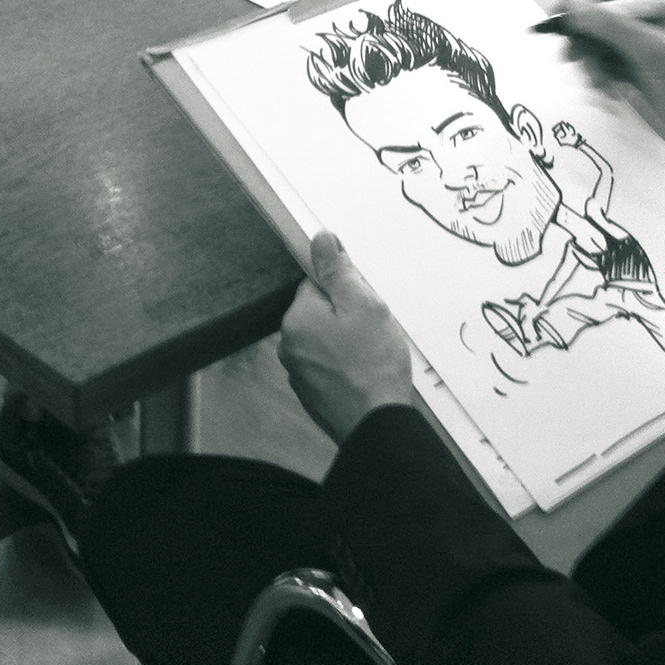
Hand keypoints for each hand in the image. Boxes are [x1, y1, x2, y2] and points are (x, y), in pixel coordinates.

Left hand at [279, 233, 412, 443]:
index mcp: (296, 319)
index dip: (345, 290)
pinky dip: (345, 367)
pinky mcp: (313, 395)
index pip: (315, 285)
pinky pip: (329, 367)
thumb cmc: (373, 365)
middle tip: (372, 331)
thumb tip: (320, 239)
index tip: (363, 304)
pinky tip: (366, 374)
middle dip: (346, 317)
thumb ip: (338, 271)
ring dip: (346, 343)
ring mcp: (299, 374)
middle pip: (320, 313)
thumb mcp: (363, 304)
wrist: (376, 424)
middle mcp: (289, 346)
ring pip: (325, 341)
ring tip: (372, 355)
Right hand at [552, 0, 664, 148]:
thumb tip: (577, 9)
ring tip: (597, 84)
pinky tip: (608, 93)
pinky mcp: (643, 69)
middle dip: (585, 38)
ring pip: (604, 44)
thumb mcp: (653, 51)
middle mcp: (655, 19)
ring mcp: (649, 45)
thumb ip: (613, 27)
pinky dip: (603, 77)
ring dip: (593, 63)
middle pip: (605, 17)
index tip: (557, 14)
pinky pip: (611, 64)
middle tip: (568, 58)